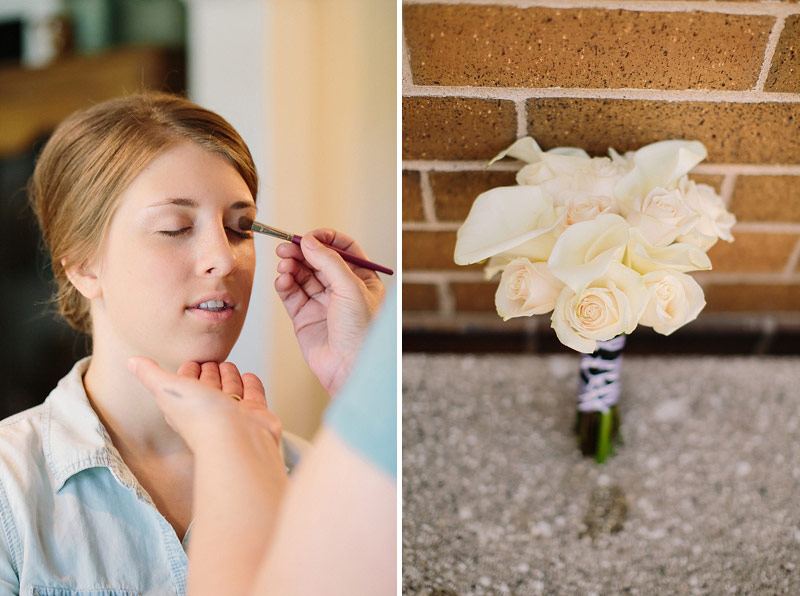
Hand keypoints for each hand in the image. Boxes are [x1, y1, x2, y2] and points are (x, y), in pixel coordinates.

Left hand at [128, 358, 282, 457]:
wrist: (238, 440)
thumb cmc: (201, 418)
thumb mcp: (168, 389)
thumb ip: (151, 374)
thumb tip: (131, 361)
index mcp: (185, 406)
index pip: (185, 384)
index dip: (186, 372)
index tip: (191, 360)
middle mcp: (209, 410)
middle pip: (209, 386)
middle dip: (210, 373)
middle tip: (212, 359)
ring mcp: (234, 413)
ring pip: (231, 390)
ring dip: (229, 376)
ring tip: (229, 365)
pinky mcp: (255, 414)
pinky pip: (253, 395)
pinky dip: (250, 384)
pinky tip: (248, 376)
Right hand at [275, 229, 384, 396]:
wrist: (350, 368)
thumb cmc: (362, 332)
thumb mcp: (351, 288)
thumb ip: (328, 261)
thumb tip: (308, 241)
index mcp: (362, 279)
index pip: (343, 248)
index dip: (325, 239)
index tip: (309, 236)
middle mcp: (342, 289)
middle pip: (318, 260)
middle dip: (302, 251)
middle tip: (285, 247)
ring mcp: (323, 302)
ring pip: (302, 275)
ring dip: (291, 266)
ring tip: (284, 264)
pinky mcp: (305, 317)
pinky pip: (291, 294)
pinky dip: (285, 284)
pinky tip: (283, 280)